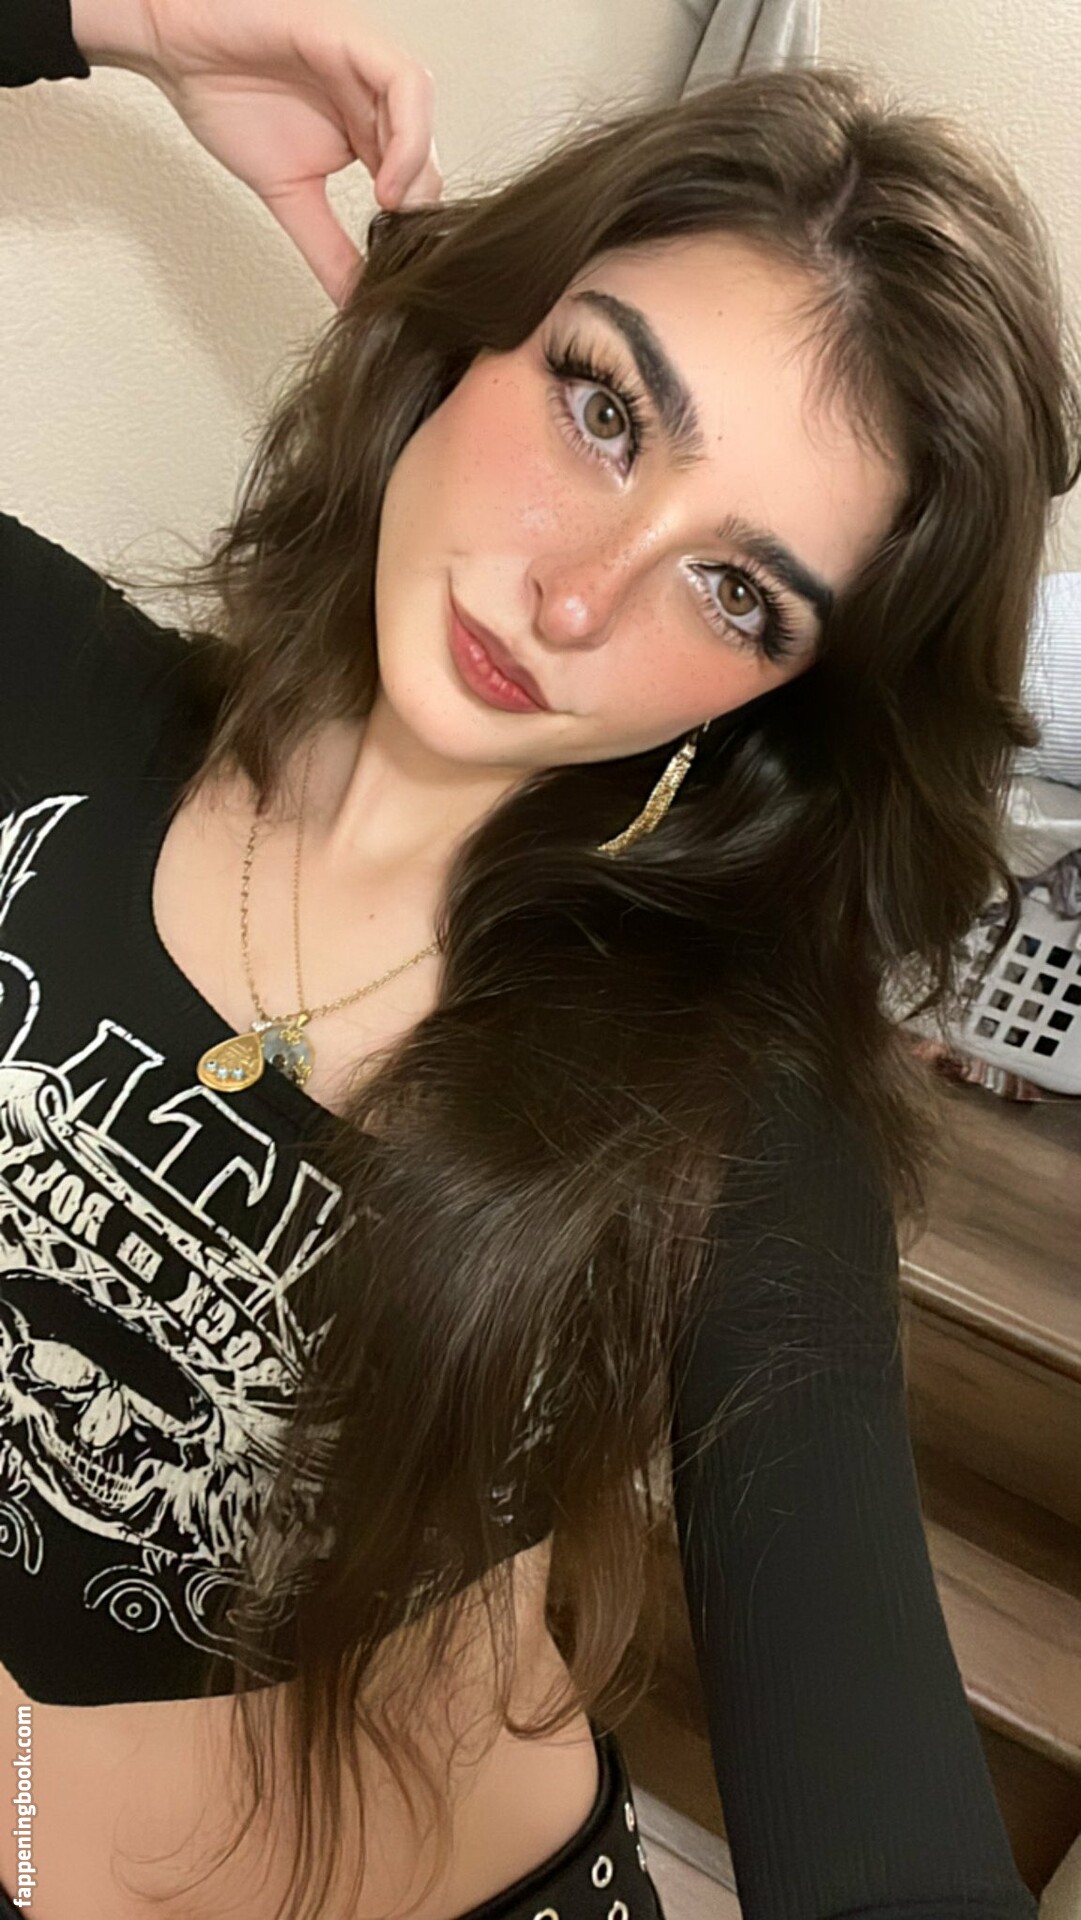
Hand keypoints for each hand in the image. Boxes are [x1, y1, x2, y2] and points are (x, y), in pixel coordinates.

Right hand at [129, 0, 442, 304]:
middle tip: (398, 241)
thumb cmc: (226, 99)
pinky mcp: (351, 41)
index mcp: (365, 131)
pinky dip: (407, 136)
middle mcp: (372, 99)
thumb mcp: (288, 194)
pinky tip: (385, 180)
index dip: (416, 226)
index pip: (417, 181)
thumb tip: (353, 300)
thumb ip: (326, 246)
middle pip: (429, 153)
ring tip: (393, 210)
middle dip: (422, 204)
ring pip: (425, 117)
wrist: (176, 49)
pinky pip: (403, 85)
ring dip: (419, 172)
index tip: (395, 264)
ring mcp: (364, 68)